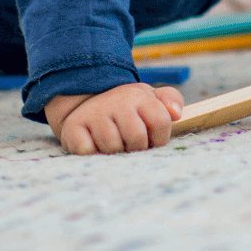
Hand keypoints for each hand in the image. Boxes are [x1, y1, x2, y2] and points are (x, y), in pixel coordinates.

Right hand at [45, 83, 184, 154]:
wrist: (86, 103)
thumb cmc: (127, 109)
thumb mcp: (150, 99)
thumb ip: (170, 101)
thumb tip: (176, 113)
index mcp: (140, 97)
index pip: (161, 121)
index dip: (159, 139)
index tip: (151, 141)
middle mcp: (117, 101)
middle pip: (137, 137)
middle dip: (136, 148)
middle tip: (129, 145)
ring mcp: (95, 113)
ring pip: (113, 147)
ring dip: (114, 153)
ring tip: (112, 145)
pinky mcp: (74, 127)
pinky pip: (88, 151)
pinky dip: (92, 154)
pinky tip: (94, 145)